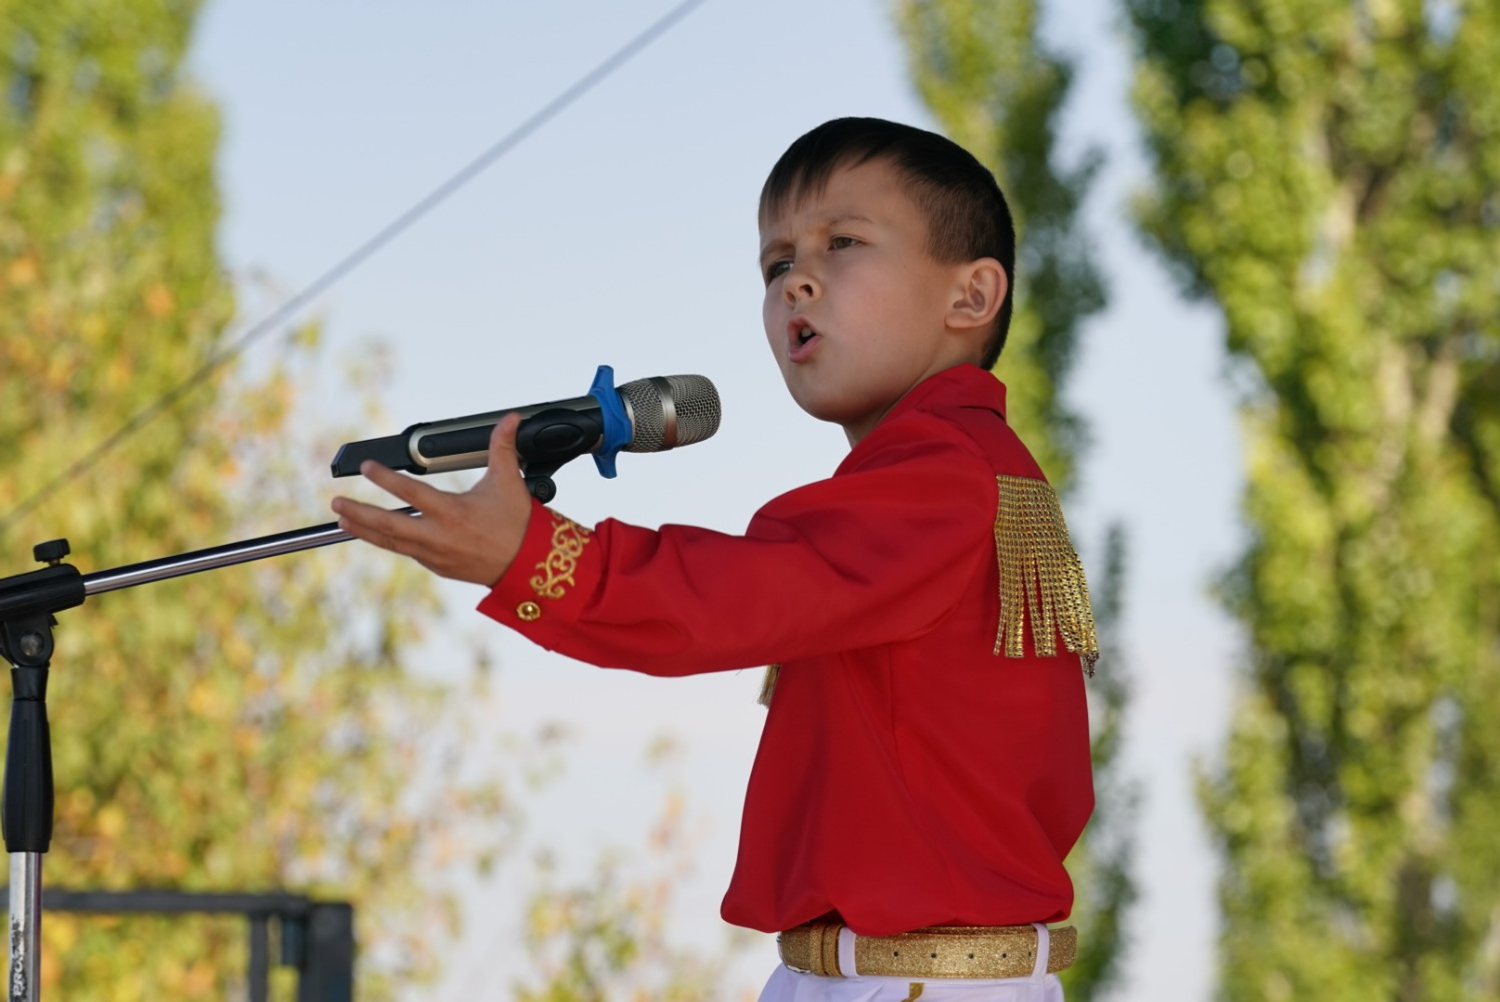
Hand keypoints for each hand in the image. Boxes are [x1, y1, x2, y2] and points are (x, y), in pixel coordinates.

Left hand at [331, 413, 533, 585]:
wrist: (527, 566)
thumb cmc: (519, 524)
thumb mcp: (509, 482)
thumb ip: (502, 447)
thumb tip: (510, 418)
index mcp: (453, 512)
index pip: (411, 492)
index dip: (385, 478)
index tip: (366, 467)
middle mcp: (438, 536)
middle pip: (388, 524)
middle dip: (359, 512)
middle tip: (336, 501)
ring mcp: (435, 555)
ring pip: (391, 542)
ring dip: (364, 529)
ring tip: (342, 519)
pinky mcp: (437, 566)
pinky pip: (406, 552)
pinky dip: (388, 541)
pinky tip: (375, 533)